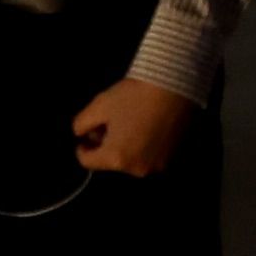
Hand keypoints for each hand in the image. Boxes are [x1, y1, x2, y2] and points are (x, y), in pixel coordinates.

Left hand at [71, 77, 197, 176]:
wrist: (174, 86)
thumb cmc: (134, 96)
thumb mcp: (99, 105)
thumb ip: (81, 124)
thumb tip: (81, 134)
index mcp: (116, 158)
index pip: (87, 162)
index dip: (82, 148)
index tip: (85, 136)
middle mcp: (136, 169)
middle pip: (111, 162)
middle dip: (106, 146)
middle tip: (109, 124)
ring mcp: (156, 165)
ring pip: (130, 160)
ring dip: (125, 147)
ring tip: (130, 124)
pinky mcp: (171, 158)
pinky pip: (148, 156)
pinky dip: (143, 146)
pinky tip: (146, 126)